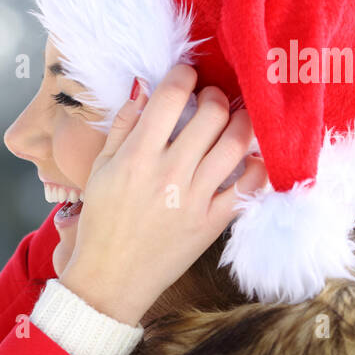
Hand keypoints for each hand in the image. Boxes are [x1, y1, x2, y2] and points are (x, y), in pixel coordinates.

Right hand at [57, 65, 268, 325]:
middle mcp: (169, 172)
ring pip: (236, 142)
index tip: (186, 75)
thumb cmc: (102, 224)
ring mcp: (195, 198)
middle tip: (211, 100)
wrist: (110, 279)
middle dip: (215, 96)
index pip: (170, 96)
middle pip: (211, 113)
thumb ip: (122, 128)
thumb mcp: (99, 171)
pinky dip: (256, 165)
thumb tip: (142, 90)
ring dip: (241, 122)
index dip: (183, 75)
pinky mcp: (213, 222)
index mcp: (136, 156)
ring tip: (234, 120)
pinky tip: (248, 158)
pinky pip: (249, 186)